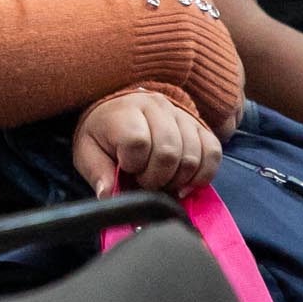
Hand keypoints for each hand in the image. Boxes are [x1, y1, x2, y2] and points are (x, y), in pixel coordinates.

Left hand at [72, 90, 220, 199]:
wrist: (121, 109)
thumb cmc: (104, 134)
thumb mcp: (88, 152)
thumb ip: (97, 172)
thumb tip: (108, 194)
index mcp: (125, 112)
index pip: (138, 142)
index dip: (134, 165)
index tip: (127, 169)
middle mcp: (156, 107)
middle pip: (169, 151)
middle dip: (157, 178)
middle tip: (145, 181)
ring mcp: (181, 114)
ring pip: (193, 154)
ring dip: (179, 178)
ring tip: (163, 180)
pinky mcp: (200, 124)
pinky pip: (213, 151)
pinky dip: (203, 173)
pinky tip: (186, 181)